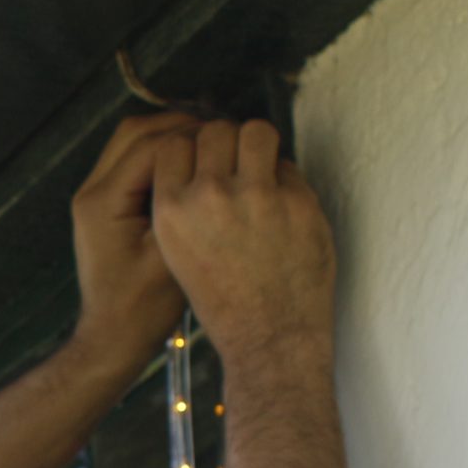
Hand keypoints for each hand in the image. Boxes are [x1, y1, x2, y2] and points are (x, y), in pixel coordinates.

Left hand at [70, 110, 197, 368]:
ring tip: (211, 145)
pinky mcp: (103, 206)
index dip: (194, 138)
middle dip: (180, 126)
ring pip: (130, 142)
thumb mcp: (173, 260)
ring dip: (169, 137)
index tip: (229, 140)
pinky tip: (193, 167)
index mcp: (104, 202)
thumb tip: (217, 166)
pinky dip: (160, 156)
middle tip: (221, 133)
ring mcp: (94, 197)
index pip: (151, 147)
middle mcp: (92, 192)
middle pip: (134, 132)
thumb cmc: (144, 308)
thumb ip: (188, 210)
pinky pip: (131, 163)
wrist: (112, 338)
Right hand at [147, 119, 336, 365]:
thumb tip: (200, 158)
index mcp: (170, 210)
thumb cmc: (223, 300)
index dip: (190, 149)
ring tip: (262, 169)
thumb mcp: (177, 251)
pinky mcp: (297, 201)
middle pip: (215, 130)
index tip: (203, 162)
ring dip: (260, 145)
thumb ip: (182, 204)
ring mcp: (256, 195)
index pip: (173, 144)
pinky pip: (290, 167)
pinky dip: (287, 182)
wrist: (268, 337)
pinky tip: (284, 210)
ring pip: (256, 131)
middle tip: (237, 166)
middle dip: (226, 142)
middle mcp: (209, 196)